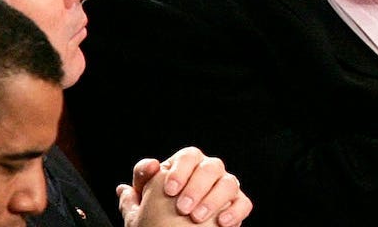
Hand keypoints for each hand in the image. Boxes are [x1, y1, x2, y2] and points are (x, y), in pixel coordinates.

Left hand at [124, 148, 249, 226]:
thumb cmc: (155, 219)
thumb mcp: (141, 206)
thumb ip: (137, 191)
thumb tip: (133, 180)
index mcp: (186, 165)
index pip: (188, 157)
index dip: (180, 171)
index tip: (169, 191)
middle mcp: (209, 172)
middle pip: (211, 167)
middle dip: (197, 187)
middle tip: (182, 209)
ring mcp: (225, 187)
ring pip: (229, 183)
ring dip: (214, 199)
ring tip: (197, 218)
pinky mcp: (237, 205)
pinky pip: (243, 203)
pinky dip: (235, 211)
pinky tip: (221, 223)